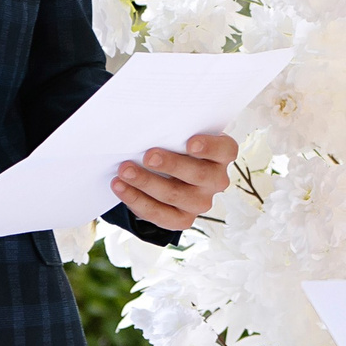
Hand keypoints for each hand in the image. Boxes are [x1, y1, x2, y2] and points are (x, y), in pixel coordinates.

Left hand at [112, 132, 237, 235]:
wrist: (168, 173)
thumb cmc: (176, 146)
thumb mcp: (180, 135)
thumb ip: (175, 130)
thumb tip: (148, 125)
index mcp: (221, 155)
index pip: (225, 150)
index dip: (210, 147)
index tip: (190, 143)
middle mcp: (216, 180)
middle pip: (199, 175)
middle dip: (171, 165)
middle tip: (148, 156)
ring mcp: (201, 202)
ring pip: (175, 195)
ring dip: (146, 182)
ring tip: (124, 171)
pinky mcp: (183, 219)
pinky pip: (159, 214)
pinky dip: (137, 200)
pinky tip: (121, 187)